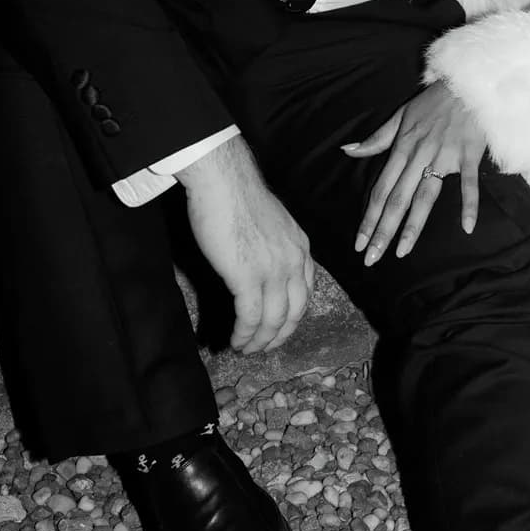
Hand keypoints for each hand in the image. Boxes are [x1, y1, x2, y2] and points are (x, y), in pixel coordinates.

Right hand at [177, 136, 313, 354]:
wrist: (223, 181)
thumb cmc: (239, 195)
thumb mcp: (273, 223)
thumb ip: (275, 246)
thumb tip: (262, 264)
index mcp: (301, 248)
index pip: (305, 293)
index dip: (292, 316)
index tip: (279, 328)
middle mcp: (294, 261)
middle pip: (295, 313)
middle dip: (279, 336)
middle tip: (263, 348)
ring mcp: (272, 270)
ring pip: (273, 320)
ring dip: (259, 341)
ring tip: (246, 349)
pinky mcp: (247, 277)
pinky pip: (250, 316)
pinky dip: (244, 334)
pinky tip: (236, 341)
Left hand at [344, 80, 487, 264]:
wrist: (465, 83)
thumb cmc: (433, 101)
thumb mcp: (400, 116)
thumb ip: (376, 139)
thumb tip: (348, 150)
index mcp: (402, 148)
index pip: (381, 190)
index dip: (369, 217)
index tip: (359, 242)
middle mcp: (419, 156)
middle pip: (397, 199)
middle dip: (382, 230)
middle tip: (372, 258)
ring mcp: (444, 157)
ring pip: (425, 196)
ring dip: (413, 226)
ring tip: (401, 251)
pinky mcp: (468, 155)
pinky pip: (468, 184)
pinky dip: (468, 204)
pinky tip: (466, 228)